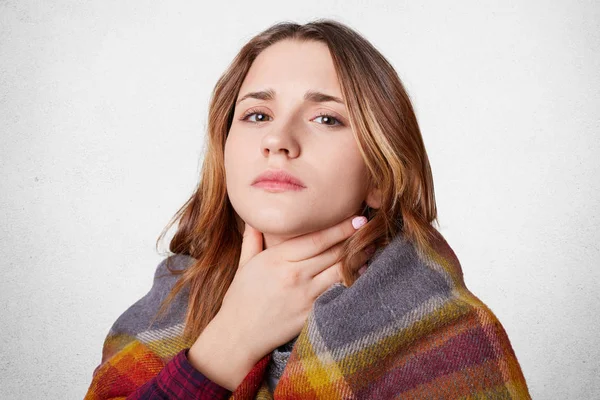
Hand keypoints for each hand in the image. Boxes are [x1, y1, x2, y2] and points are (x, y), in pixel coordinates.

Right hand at [219, 214, 369, 362]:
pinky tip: (360, 274)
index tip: (358, 218)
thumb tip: (253, 217)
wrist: (238, 335)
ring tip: (370, 249)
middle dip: (354, 240)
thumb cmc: (241, 298)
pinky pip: (336, 294)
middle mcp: (294, 275)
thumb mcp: (244, 264)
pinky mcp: (310, 314)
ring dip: (357, 259)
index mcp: (277, 258)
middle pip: (332, 253)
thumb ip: (252, 239)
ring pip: (339, 272)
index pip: (317, 239)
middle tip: (371, 230)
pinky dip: (350, 282)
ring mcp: (304, 296)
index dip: (341, 228)